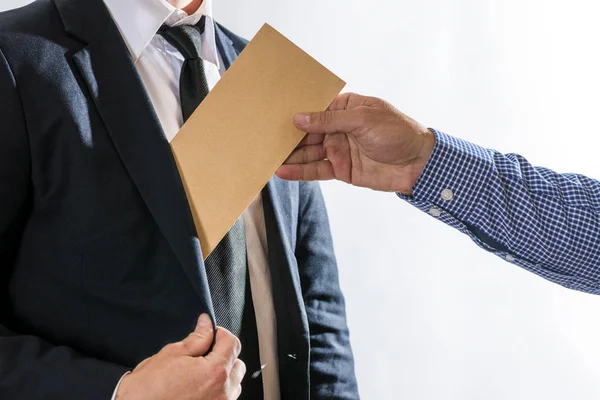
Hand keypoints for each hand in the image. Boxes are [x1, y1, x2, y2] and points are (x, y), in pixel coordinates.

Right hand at [115, 314, 245, 399]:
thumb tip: (207, 324)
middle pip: (237, 365)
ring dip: (223, 375)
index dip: (221, 334)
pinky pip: (225, 399)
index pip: (232, 344)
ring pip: (234, 385)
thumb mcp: (171, 355)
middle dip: (224, 355)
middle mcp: (223, 392)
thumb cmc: (148, 390)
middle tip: (204, 353)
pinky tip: (199, 388)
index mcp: (215, 372)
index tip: (211, 334)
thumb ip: (196, 338)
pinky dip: (218, 391)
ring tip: (200, 373)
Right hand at [277, 93, 435, 193]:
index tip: (273, 115)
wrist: (418, 164)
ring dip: (290, 156)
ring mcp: (339, 149)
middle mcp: (339, 128)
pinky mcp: (341, 170)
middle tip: (264, 140)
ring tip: (267, 158)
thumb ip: (329, 120)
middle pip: (307, 132)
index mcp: (346, 108)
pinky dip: (300, 172)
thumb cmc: (397, 132)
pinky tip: (283, 172)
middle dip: (288, 136)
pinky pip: (316, 170)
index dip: (295, 112)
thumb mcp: (363, 119)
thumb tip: (299, 118)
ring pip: (308, 153)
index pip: (314, 109)